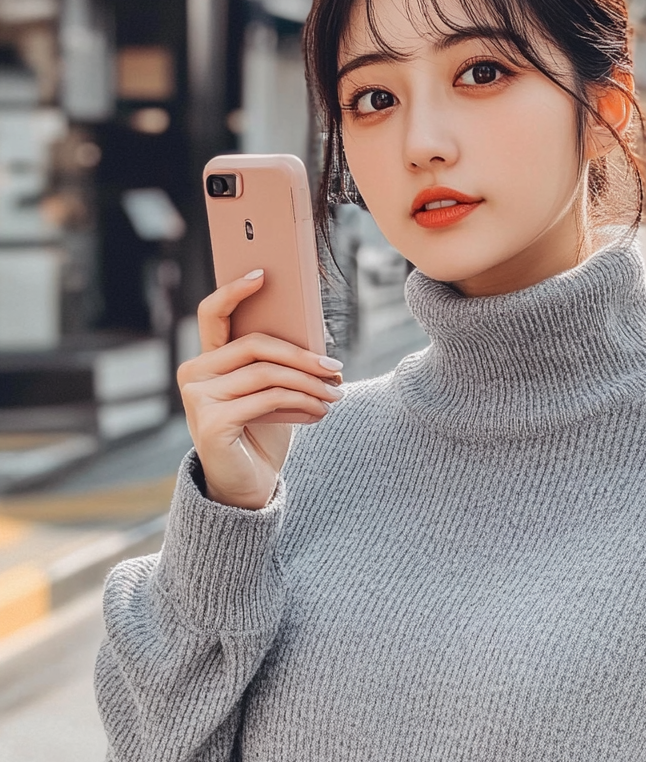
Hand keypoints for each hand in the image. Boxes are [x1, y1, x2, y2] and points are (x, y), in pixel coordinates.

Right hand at [177, 270, 343, 509]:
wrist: (246, 487)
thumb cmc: (259, 434)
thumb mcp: (270, 393)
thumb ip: (277, 365)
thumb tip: (317, 338)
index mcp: (206, 361)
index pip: (212, 315)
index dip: (234, 291)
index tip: (262, 274)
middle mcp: (194, 375)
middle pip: (255, 344)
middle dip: (302, 355)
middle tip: (335, 368)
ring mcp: (198, 399)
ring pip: (268, 374)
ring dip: (310, 384)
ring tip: (336, 394)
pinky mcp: (211, 423)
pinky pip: (268, 399)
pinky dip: (302, 404)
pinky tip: (321, 412)